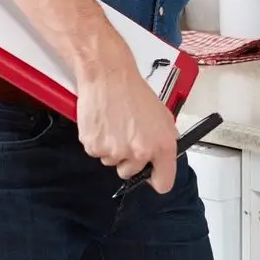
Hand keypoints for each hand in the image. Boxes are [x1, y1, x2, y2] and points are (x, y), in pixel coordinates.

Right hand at [76, 37, 178, 193]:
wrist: (110, 77)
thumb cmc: (135, 93)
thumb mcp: (162, 116)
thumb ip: (164, 140)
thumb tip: (163, 157)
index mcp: (162, 146)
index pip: (163, 182)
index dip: (156, 179)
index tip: (151, 175)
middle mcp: (140, 153)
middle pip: (131, 173)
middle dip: (129, 159)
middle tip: (127, 135)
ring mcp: (116, 152)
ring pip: (112, 162)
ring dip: (113, 148)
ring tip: (116, 123)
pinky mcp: (94, 147)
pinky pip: (96, 153)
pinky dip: (98, 141)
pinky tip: (104, 123)